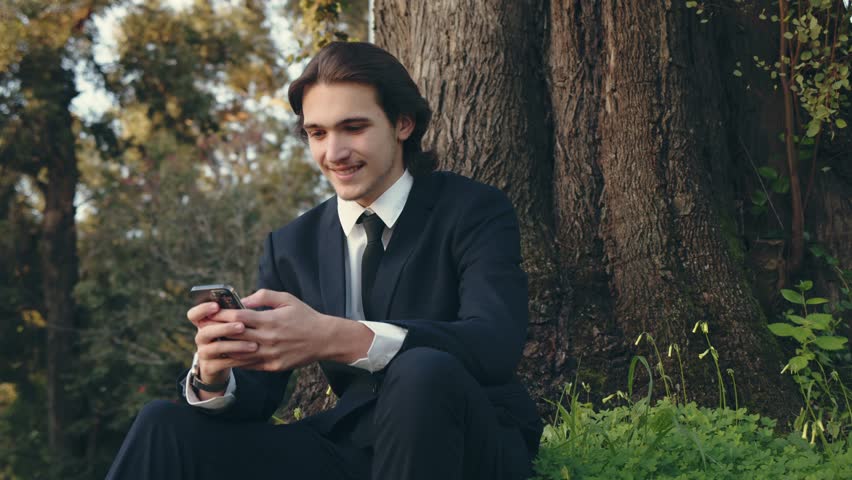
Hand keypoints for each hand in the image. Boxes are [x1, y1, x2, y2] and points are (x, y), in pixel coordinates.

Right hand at [186, 301, 259, 385]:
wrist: (221, 364)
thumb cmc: (230, 337)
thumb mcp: (229, 325)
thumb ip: (234, 314)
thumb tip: (246, 303)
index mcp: (204, 323)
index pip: (194, 314)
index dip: (202, 309)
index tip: (216, 306)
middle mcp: (201, 337)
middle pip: (206, 331)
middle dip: (225, 328)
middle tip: (242, 326)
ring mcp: (203, 353)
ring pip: (216, 348)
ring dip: (236, 345)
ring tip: (254, 345)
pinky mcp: (210, 367)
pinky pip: (224, 363)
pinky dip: (240, 360)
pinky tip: (254, 357)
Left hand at [210, 289, 373, 371]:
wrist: (324, 339)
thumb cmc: (305, 316)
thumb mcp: (287, 299)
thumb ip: (263, 296)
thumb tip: (241, 300)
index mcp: (270, 320)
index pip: (238, 317)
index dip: (222, 314)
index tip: (210, 312)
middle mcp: (268, 338)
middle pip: (234, 335)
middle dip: (218, 331)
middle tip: (204, 328)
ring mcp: (270, 354)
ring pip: (238, 353)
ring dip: (223, 349)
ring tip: (211, 344)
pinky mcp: (272, 366)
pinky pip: (249, 364)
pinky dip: (236, 360)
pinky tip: (227, 356)